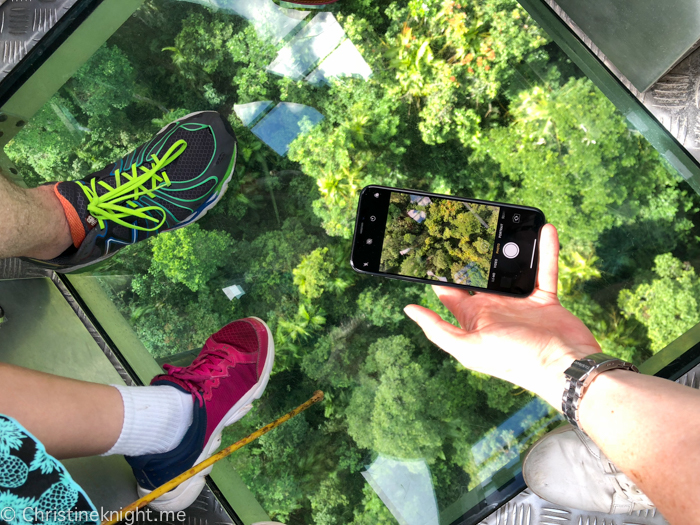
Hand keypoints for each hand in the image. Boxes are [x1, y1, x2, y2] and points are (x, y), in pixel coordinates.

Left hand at [404, 224, 599, 408]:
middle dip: (474, 253)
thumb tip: (409, 309)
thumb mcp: (469, 347)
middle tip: (468, 225)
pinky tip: (544, 230)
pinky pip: (543, 269)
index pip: (450, 290)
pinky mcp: (544, 299)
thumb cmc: (514, 360)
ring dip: (509, 249)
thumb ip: (438, 329)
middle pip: (480, 274)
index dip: (440, 273)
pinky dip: (545, 250)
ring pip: (511, 268)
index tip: (432, 249)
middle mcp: (494, 308)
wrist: (563, 367)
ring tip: (503, 223)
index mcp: (473, 318)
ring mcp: (520, 303)